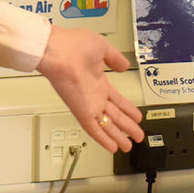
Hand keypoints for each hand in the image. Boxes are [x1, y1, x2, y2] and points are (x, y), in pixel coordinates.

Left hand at [37, 24, 144, 152]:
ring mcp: (88, 104)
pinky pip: (94, 128)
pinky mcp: (81, 111)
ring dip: (118, 136)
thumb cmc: (73, 45)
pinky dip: (104, 138)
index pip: (117, 100)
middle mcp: (94, 95)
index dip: (128, 109)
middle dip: (127, 127)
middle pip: (114, 116)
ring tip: (128, 147)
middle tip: (137, 136)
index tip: (137, 116)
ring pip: (106, 125)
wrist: (56, 50)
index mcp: (98, 81)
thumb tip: (124, 65)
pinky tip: (113, 147)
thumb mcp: (102, 47)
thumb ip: (115, 58)